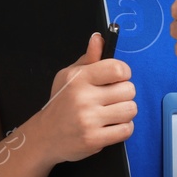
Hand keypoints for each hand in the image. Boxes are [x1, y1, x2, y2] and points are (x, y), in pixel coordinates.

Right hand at [34, 33, 135, 162]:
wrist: (45, 136)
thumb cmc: (61, 102)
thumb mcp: (70, 75)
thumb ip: (89, 57)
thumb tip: (98, 38)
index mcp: (79, 78)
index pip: (118, 69)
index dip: (124, 73)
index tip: (118, 79)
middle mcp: (83, 98)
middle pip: (129, 90)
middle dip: (124, 94)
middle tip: (111, 98)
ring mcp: (89, 120)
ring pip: (130, 109)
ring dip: (125, 112)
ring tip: (111, 112)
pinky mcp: (94, 139)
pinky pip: (126, 130)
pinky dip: (123, 128)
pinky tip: (111, 126)